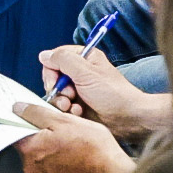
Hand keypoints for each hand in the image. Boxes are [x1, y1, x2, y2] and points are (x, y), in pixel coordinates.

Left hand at [11, 100, 132, 172]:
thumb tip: (17, 108)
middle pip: (27, 139)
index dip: (23, 117)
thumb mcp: (64, 120)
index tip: (32, 110)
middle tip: (58, 119)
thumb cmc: (91, 146)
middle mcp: (30, 166)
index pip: (14, 129)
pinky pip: (49, 160)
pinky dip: (56, 151)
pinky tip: (72, 145)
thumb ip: (37, 113)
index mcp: (29, 150)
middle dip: (39, 128)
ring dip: (49, 139)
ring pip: (39, 149)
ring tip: (69, 133)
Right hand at [37, 44, 166, 142]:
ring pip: (56, 93)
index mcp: (84, 58)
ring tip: (73, 107)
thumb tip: (44, 55)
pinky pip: (63, 106)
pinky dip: (68, 111)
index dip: (51, 71)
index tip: (55, 83)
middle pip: (53, 77)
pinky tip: (79, 113)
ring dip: (62, 102)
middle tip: (69, 95)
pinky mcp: (78, 104)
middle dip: (58, 89)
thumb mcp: (86, 73)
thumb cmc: (113, 94)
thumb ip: (63, 60)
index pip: (55, 59)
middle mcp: (80, 72)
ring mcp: (78, 89)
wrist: (128, 118)